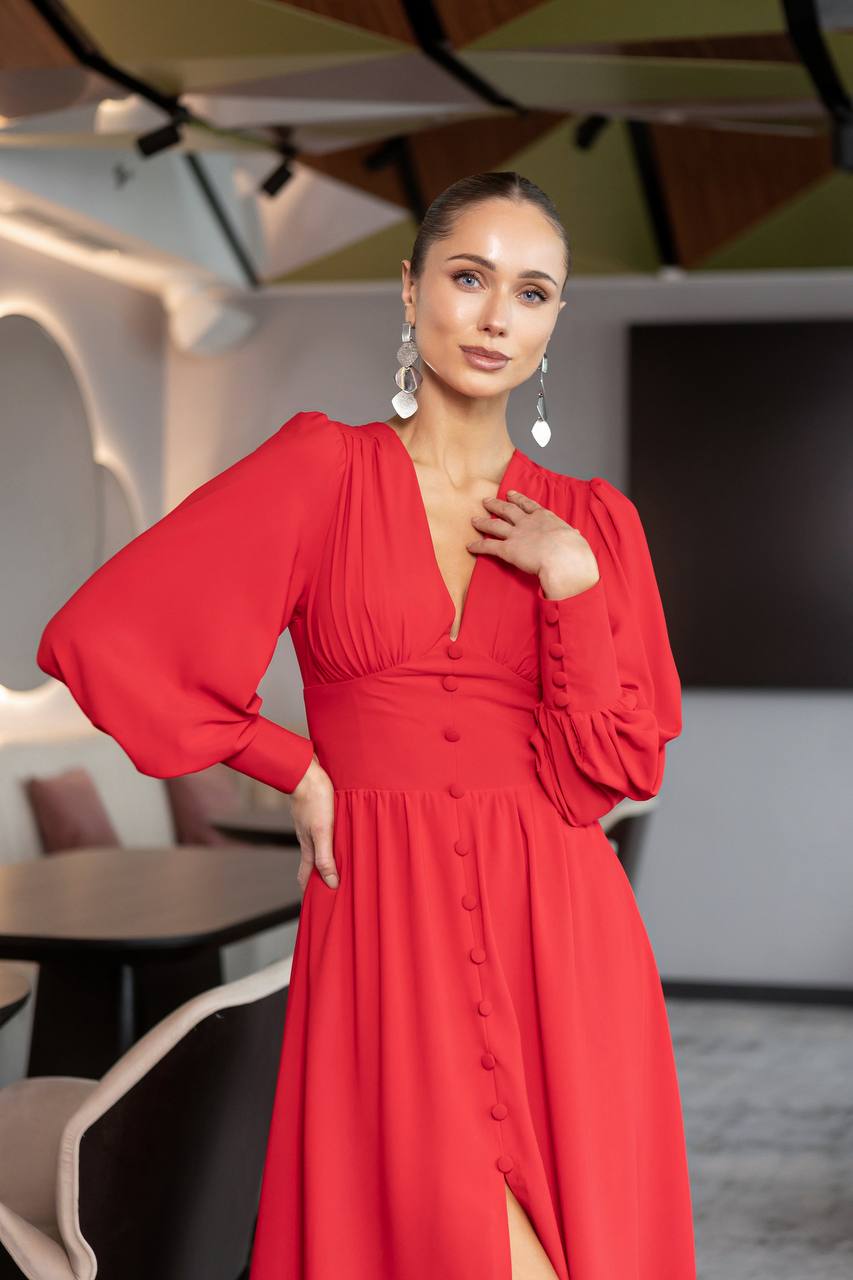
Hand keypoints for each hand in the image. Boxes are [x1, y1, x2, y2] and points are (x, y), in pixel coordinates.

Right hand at [290, 754, 338, 890]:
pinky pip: (322, 832)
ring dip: (325, 858)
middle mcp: (307, 837)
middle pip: (312, 863)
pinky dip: (328, 841)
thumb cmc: (315, 799)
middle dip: (317, 877)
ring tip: (336, 867)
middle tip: (327, 890)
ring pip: (318, 846)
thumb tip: (331, 883)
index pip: (306, 875)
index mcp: (308, 845)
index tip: (312, 904)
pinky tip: (337, 836)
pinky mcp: (315, 812)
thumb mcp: (323, 831)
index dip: (308, 890)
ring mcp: (310, 824)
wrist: (305, 771)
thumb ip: (326, 857)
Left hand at [468, 490, 599, 598]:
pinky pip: (489, 546)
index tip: (510, 494)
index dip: (517, 499)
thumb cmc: (573, 550)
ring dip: (483, 522)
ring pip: (495, 525)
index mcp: (545, 518)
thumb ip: (572, 534)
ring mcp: (516, 535)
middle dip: (496, 505)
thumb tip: (576, 533)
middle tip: (487, 501)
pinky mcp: (507, 549)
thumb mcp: (575, 537)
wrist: (563, 558)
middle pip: (508, 510)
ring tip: (474, 519)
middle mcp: (527, 523)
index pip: (528, 505)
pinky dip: (478, 546)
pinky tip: (470, 546)